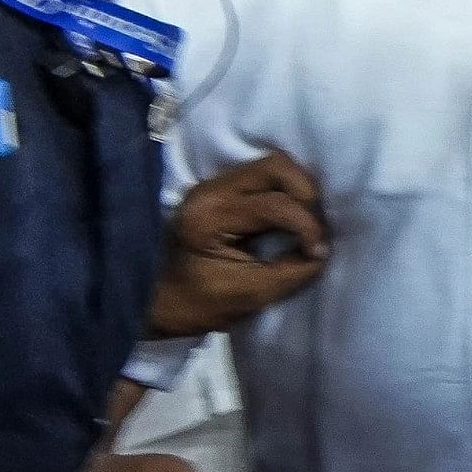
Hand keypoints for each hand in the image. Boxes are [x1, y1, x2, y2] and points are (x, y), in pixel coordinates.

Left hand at [150, 150, 328, 336]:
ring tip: (306, 222)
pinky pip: (261, 176)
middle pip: (276, 166)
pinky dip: (284, 191)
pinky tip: (289, 217)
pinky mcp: (217, 190)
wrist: (150, 304)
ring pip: (271, 165)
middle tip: (316, 228)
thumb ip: (292, 270)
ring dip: (297, 190)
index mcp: (210, 217)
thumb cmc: (194, 305)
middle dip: (307, 195)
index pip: (275, 205)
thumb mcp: (248, 296)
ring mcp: (211, 186)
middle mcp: (209, 190)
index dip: (309, 228)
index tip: (319, 254)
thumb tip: (322, 251)